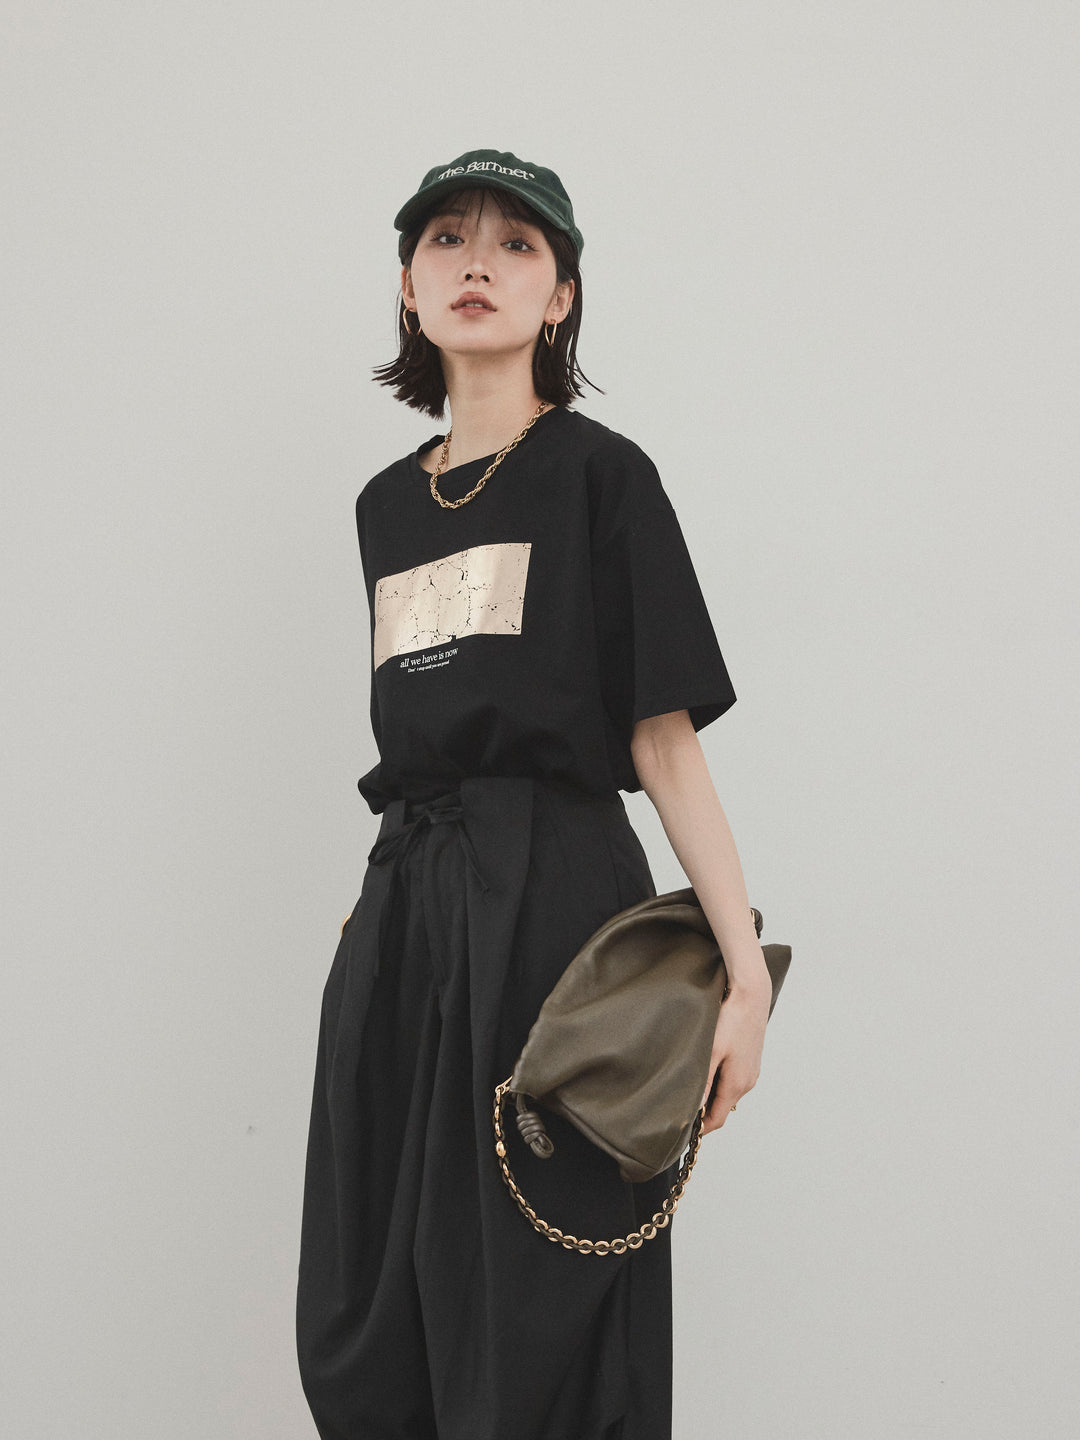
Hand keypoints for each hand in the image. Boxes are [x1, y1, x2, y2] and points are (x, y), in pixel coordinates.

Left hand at [698, 976, 771, 1135]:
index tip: (682, 1130)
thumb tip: (694, 1109)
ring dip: (710, 1095)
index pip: (717, 1120)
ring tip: (689, 1085)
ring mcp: (751, 1072)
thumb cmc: (731, 1020)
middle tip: (679, 1105)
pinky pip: (732, 1080)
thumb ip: (702, 1082)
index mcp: (737, 1085)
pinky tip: (706, 1068)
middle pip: (722, 1108)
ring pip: (727, 1094)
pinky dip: (718, 1082)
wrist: (751, 996)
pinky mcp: (750, 1061)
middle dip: (702, 1111)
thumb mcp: (710, 1052)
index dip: (700, 1129)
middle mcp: (747, 1082)